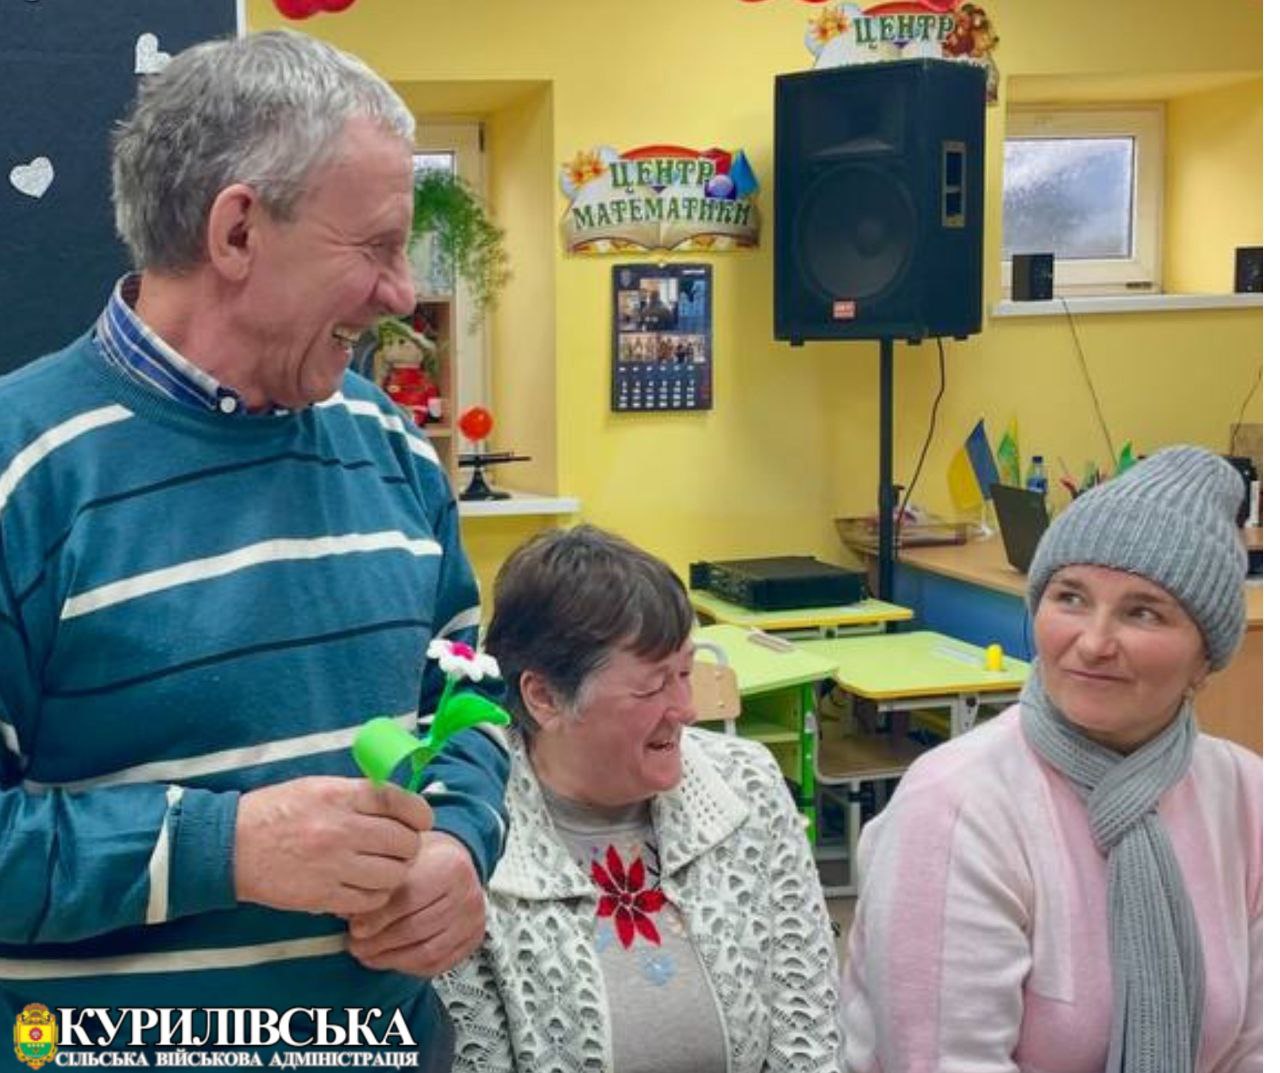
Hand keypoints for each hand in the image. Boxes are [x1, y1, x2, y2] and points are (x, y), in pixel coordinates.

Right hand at [234, 777, 432, 916]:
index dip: (420, 814)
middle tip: (401, 847)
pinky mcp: (323, 896)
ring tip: (383, 867)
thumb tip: (398, 801)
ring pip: (393, 874)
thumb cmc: (275, 812)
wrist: (230, 846)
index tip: (422, 821)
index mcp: (340, 796)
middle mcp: (341, 829)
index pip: (400, 802)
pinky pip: (370, 900)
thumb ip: (358, 794)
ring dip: (395, 872)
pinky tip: (364, 886)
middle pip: (405, 842)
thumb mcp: (317, 787)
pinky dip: (375, 895)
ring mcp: (333, 865)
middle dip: (410, 845)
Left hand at [346, 831, 485, 976]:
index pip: (410, 898)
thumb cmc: (424, 860)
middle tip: (356, 945)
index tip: (355, 928)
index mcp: (449, 865)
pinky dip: (409, 966)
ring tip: (368, 954)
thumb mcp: (402, 859)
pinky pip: (437, 963)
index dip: (379, 917)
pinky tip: (390, 959)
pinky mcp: (472, 939)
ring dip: (390, 958)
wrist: (455, 863)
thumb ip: (377, 883)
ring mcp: (472, 919)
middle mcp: (466, 892)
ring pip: (426, 950)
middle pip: (417, 928)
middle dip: (380, 942)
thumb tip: (346, 911)